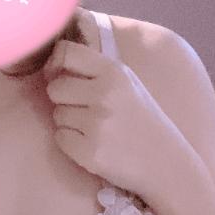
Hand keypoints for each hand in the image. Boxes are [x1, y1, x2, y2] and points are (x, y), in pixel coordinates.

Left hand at [43, 39, 192, 206]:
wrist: (164, 162)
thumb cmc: (139, 119)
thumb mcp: (126, 83)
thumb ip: (92, 71)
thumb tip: (50, 65)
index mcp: (114, 72)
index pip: (65, 52)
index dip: (55, 64)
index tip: (59, 76)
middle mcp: (105, 94)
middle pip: (55, 88)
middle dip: (63, 99)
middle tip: (84, 109)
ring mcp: (97, 124)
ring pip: (57, 114)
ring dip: (69, 122)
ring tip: (96, 129)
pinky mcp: (89, 151)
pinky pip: (60, 138)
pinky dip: (71, 143)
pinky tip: (94, 144)